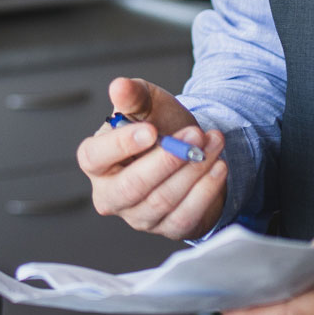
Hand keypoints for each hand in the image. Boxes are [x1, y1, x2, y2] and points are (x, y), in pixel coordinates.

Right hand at [77, 77, 226, 240]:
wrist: (188, 149)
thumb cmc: (159, 127)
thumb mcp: (147, 104)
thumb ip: (133, 95)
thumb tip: (119, 86)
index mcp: (96, 161)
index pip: (95, 157)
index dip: (121, 145)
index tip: (151, 130)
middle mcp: (111, 194)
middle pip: (131, 186)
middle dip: (168, 160)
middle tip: (194, 135)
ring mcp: (138, 216)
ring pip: (162, 200)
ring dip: (193, 170)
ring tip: (213, 143)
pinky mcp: (167, 227)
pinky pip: (185, 216)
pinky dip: (206, 190)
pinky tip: (218, 167)